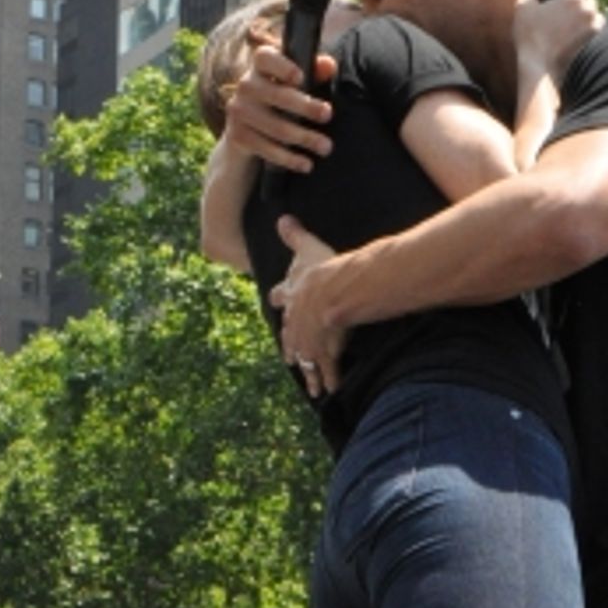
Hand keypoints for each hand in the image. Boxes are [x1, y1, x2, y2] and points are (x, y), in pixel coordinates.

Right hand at [224, 42, 336, 171]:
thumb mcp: (294, 85)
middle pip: (277, 95)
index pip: (265, 57)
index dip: (281, 65)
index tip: (300, 77)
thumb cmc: (279, 102)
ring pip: (276, 126)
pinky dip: (289, 158)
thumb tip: (330, 65)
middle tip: (328, 115)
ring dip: (304, 138)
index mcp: (260, 68)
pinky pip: (267, 149)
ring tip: (326, 147)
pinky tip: (306, 164)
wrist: (245, 134)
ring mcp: (239, 112)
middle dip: (306, 106)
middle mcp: (245, 86)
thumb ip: (313, 72)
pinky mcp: (238, 136)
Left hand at [271, 217, 345, 395]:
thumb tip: (282, 218)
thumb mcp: (306, 248)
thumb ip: (294, 235)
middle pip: (290, 336)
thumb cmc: (321, 270)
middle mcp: (295, 321)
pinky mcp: (325, 352)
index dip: (279, 301)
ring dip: (309, 372)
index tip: (276, 304)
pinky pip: (327, 369)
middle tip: (290, 357)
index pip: (281, 298)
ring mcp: (308, 339)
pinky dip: (329, 379)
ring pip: (307, 358)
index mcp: (292, 296)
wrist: (331, 295)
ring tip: (311, 387)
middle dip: (291, 346)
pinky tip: (331, 389)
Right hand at [512, 0, 603, 78]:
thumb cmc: (530, 36)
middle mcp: (588, 9)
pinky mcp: (592, 42)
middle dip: (580, 6)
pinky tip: (573, 37)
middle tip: (564, 15)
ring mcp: (593, 27)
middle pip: (589, 1)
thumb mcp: (522, 6)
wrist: (540, 66)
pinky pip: (594, 32)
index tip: (563, 0)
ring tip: (569, 28)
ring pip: (594, 16)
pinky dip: (587, 33)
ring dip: (586, 19)